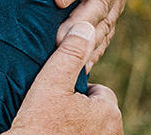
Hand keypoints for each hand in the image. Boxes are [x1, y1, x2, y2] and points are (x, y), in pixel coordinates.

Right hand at [4, 22, 122, 134]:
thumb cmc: (37, 122)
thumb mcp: (51, 82)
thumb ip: (70, 54)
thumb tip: (86, 27)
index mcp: (108, 112)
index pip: (99, 91)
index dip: (77, 90)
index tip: (58, 96)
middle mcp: (113, 133)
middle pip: (97, 110)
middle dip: (79, 108)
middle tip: (54, 110)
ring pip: (91, 127)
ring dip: (77, 124)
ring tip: (53, 123)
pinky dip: (73, 134)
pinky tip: (55, 133)